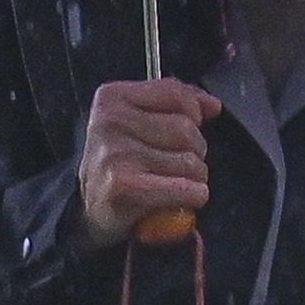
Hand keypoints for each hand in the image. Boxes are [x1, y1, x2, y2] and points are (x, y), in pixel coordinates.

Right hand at [73, 78, 210, 245]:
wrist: (93, 209)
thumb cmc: (122, 163)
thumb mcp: (140, 121)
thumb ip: (176, 104)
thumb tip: (211, 105)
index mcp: (113, 97)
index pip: (178, 95)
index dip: (193, 115)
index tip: (181, 131)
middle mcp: (110, 122)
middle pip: (187, 130)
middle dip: (191, 151)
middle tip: (168, 166)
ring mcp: (115, 154)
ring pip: (191, 162)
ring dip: (191, 179)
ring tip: (167, 184)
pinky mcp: (124, 187)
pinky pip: (187, 189)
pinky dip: (192, 198)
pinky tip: (175, 201)